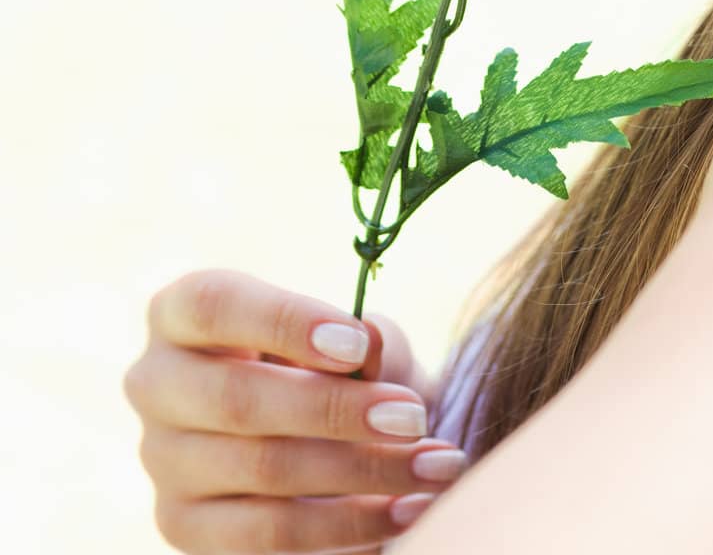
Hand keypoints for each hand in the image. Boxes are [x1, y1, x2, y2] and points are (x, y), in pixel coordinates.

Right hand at [123, 267, 468, 551]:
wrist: (317, 429)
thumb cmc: (330, 362)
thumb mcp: (351, 335)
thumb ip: (362, 336)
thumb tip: (370, 345)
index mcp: (180, 310)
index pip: (216, 305)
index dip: (286, 322)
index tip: (358, 345)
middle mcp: (154, 382)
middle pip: (237, 397)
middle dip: (336, 411)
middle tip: (413, 417)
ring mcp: (161, 460)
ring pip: (260, 470)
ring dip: (361, 472)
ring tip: (435, 465)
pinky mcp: (182, 526)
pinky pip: (268, 537)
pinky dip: (348, 526)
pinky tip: (409, 509)